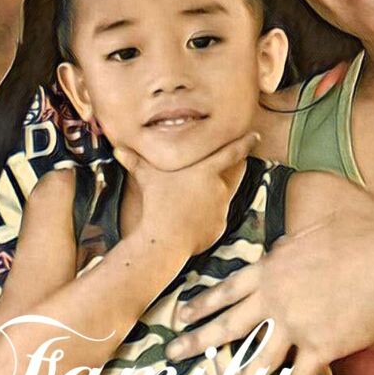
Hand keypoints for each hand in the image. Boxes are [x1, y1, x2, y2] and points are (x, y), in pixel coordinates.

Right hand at [114, 133, 258, 256]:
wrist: (165, 238)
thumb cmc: (157, 203)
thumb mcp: (146, 177)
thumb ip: (135, 162)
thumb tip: (118, 149)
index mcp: (206, 171)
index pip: (232, 152)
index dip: (245, 142)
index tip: (255, 135)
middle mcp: (219, 187)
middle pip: (232, 173)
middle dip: (232, 168)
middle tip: (225, 166)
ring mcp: (222, 208)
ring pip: (221, 196)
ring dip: (212, 196)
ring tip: (191, 200)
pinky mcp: (219, 226)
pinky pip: (214, 217)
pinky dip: (204, 217)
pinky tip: (188, 220)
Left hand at [167, 173, 373, 374]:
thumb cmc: (354, 238)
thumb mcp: (308, 234)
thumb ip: (284, 248)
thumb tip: (273, 251)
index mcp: (269, 270)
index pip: (226, 290)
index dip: (202, 303)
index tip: (181, 315)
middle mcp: (273, 300)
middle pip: (228, 325)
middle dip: (198, 340)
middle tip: (173, 352)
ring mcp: (294, 326)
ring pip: (259, 359)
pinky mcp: (320, 347)